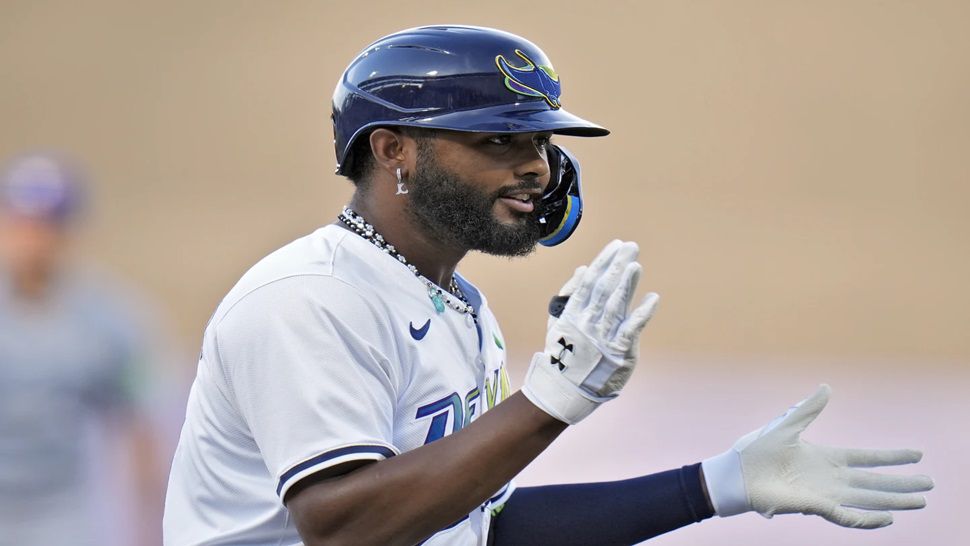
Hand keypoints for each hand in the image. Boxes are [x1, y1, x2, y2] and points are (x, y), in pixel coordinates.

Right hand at [522, 240, 658, 423]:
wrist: (566, 389)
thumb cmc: (564, 353)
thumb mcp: (558, 322)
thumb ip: (570, 295)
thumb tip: (583, 269)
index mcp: (572, 313)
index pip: (589, 281)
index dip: (603, 262)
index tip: (615, 246)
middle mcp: (587, 322)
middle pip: (604, 288)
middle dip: (617, 265)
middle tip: (630, 246)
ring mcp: (603, 337)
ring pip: (616, 305)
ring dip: (627, 283)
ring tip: (636, 264)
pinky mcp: (619, 352)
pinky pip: (632, 329)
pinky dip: (643, 313)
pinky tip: (652, 298)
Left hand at [702, 385, 933, 527]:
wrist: (736, 473)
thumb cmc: (757, 449)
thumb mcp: (787, 425)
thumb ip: (809, 408)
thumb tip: (827, 386)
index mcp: (826, 457)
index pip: (867, 458)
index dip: (891, 457)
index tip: (916, 455)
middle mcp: (831, 478)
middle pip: (874, 482)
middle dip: (902, 484)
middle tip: (929, 485)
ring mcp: (825, 493)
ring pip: (867, 500)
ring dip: (893, 501)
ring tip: (920, 502)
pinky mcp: (814, 506)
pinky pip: (847, 516)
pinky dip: (867, 519)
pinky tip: (887, 519)